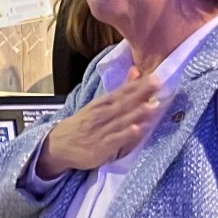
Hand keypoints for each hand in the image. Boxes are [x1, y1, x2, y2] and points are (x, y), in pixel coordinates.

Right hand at [35, 69, 161, 179]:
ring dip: (137, 113)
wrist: (59, 146)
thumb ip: (121, 90)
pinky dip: (126, 134)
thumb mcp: (98, 105)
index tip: (155, 77)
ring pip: (121, 120)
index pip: (121, 92)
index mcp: (101, 103)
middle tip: (157, 85)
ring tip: (152, 106)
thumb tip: (136, 71)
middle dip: (141, 94)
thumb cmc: (83, 125)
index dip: (138, 85)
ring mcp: (101, 130)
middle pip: (123, 103)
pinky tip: (137, 129)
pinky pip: (115, 139)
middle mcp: (101, 115)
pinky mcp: (101, 147)